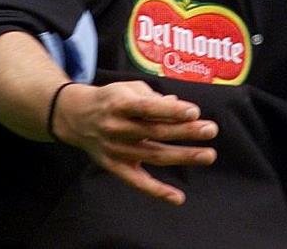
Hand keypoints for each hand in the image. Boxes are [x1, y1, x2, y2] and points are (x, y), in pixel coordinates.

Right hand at [51, 80, 217, 204]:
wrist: (76, 117)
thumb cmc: (110, 99)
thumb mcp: (128, 88)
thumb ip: (154, 97)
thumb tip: (179, 105)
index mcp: (120, 104)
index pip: (148, 108)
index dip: (170, 110)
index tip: (194, 112)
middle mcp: (117, 128)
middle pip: (155, 132)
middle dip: (186, 131)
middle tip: (211, 130)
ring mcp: (116, 150)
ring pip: (153, 156)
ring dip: (182, 156)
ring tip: (208, 155)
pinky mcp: (115, 167)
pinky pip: (137, 182)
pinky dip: (157, 191)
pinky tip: (178, 197)